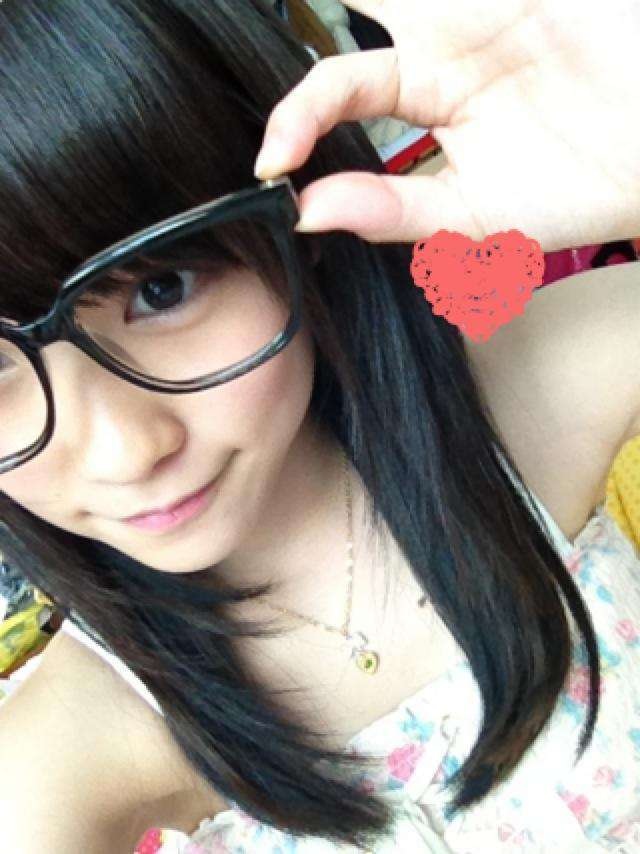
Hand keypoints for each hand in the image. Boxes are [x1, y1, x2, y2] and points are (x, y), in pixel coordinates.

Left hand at [254, 0, 639, 251]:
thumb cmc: (572, 192)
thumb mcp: (470, 215)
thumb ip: (391, 212)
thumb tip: (307, 211)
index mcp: (424, 94)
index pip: (336, 91)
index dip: (296, 120)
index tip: (268, 164)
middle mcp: (441, 37)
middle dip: (304, 1)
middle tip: (219, 8)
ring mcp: (477, 1)